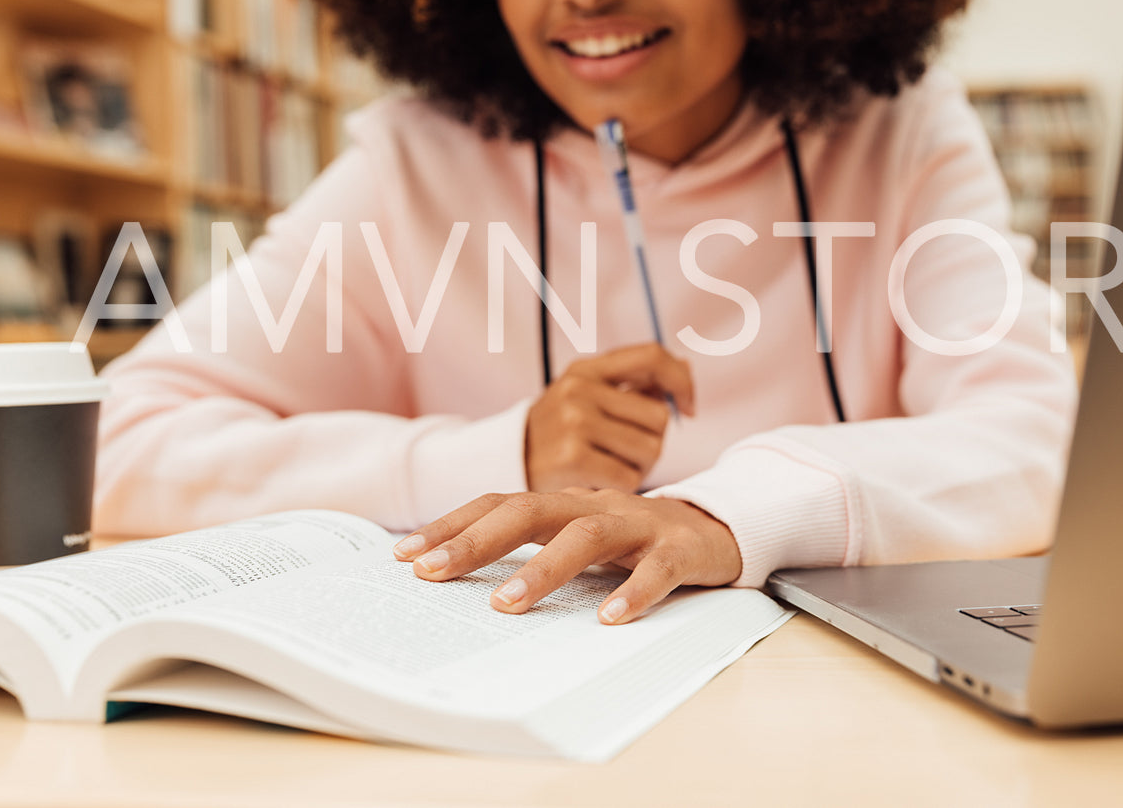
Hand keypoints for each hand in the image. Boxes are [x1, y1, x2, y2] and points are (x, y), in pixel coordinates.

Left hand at [392, 488, 741, 623]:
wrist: (718, 528)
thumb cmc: (634, 539)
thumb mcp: (578, 538)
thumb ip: (533, 550)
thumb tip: (460, 580)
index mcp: (565, 504)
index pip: (499, 504)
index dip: (452, 525)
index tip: (404, 555)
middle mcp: (595, 506)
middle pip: (530, 512)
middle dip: (477, 541)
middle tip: (432, 573)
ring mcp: (639, 524)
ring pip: (587, 536)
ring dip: (544, 568)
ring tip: (507, 605)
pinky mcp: (681, 549)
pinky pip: (656, 570)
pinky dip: (634, 592)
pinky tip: (610, 619)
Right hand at [525, 343, 694, 493]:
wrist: (508, 464)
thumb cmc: (560, 432)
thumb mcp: (586, 395)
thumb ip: (634, 384)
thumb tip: (684, 370)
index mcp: (587, 369)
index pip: (652, 356)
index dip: (681, 381)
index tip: (689, 407)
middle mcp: (580, 389)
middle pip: (660, 416)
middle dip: (654, 439)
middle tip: (627, 451)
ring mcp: (574, 422)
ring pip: (651, 449)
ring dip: (642, 466)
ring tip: (613, 466)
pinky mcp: (573, 458)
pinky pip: (631, 477)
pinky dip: (624, 485)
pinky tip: (601, 481)